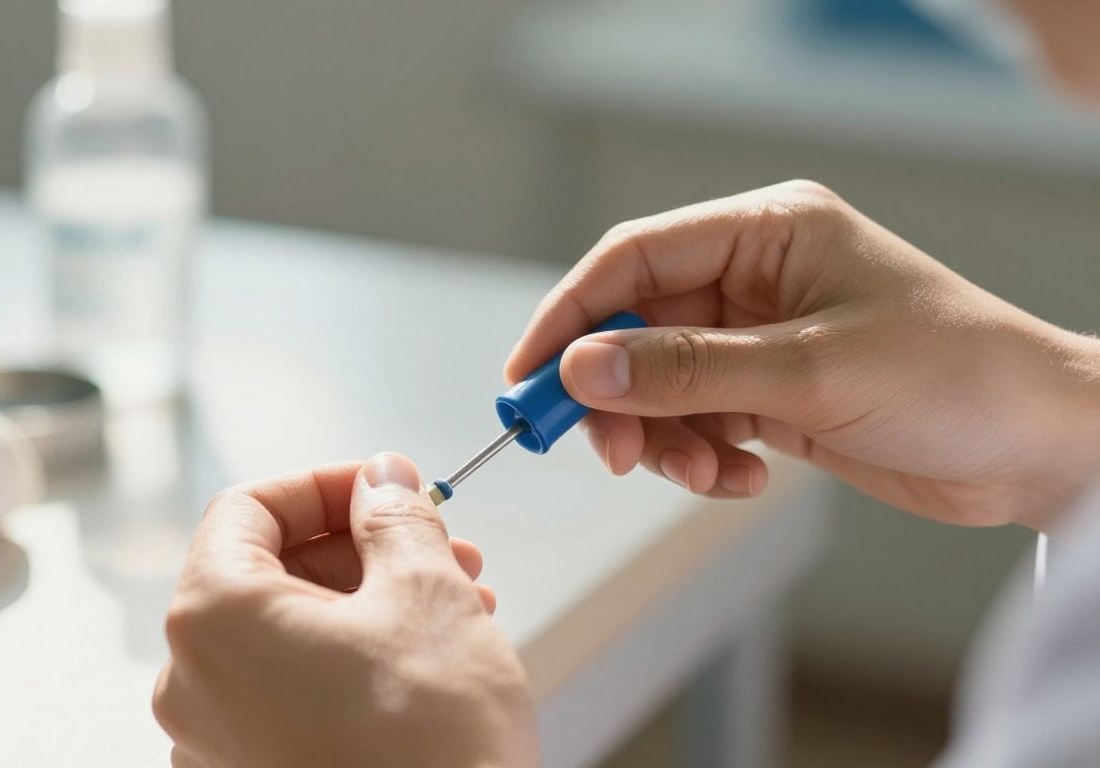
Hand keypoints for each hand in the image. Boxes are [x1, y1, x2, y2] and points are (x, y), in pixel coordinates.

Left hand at [153, 453, 535, 767]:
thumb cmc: (432, 745)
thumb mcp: (427, 593)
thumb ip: (396, 516)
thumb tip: (383, 479)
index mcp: (212, 618)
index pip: (247, 507)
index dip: (325, 485)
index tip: (387, 486)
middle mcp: (192, 683)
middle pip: (267, 571)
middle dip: (361, 547)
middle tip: (442, 545)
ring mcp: (217, 743)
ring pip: (288, 635)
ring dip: (368, 602)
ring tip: (456, 601)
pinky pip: (291, 692)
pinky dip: (350, 661)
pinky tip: (425, 659)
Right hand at [506, 180, 1099, 531]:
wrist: (1041, 446)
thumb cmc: (956, 378)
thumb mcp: (810, 370)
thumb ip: (686, 368)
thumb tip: (582, 369)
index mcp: (767, 231)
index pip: (633, 259)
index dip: (570, 315)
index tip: (528, 377)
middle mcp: (756, 277)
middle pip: (636, 328)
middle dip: (617, 395)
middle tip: (608, 452)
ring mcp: (761, 337)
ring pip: (661, 385)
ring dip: (666, 439)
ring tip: (707, 474)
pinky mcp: (773, 392)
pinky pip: (699, 421)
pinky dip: (703, 457)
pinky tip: (746, 477)